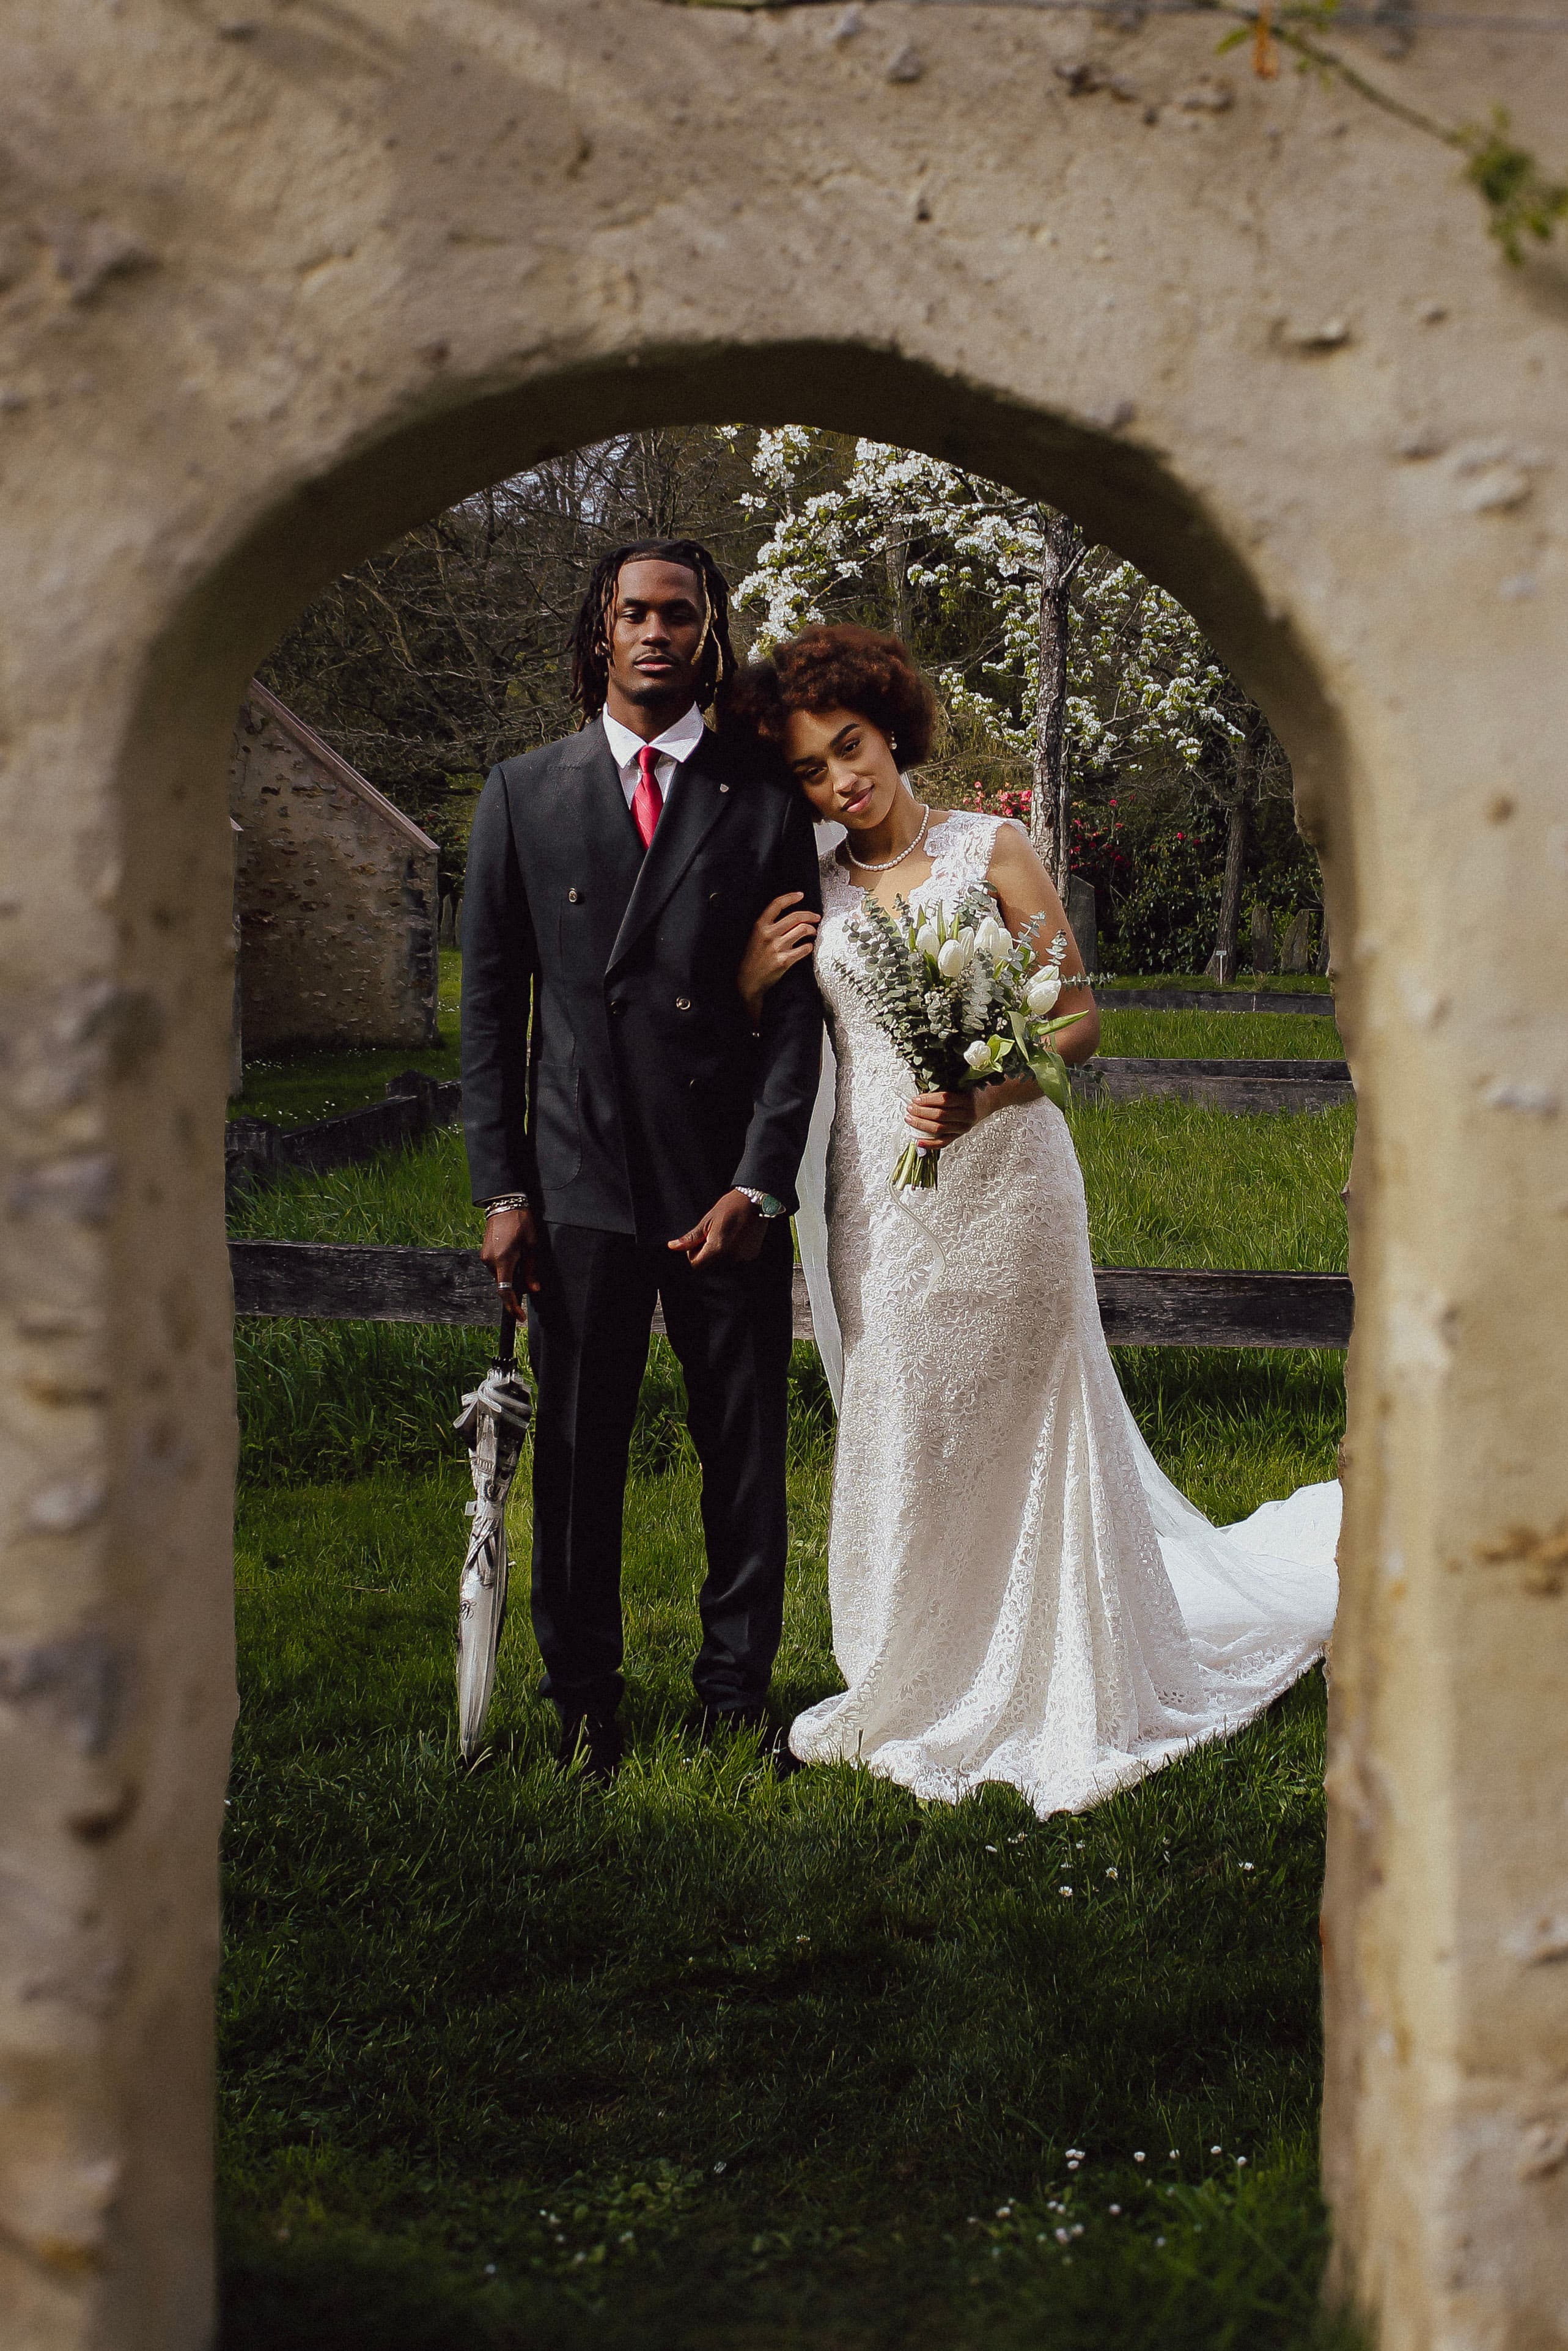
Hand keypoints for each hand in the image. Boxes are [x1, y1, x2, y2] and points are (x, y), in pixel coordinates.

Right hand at [480, 1203, 540, 1313]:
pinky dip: (505, 1267)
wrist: (504, 1204)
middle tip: (529, 1279)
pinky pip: (495, 1267)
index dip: (512, 1307)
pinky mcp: (483, 1253)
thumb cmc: (521, 1223)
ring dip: (510, 1275)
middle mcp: (490, 1261)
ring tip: (521, 1258)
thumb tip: (533, 1289)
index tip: (520, 1317)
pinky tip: (514, 1255)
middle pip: (502, 1284)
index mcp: (503, 1261)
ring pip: (499, 1276)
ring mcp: (484, 1257)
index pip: (505, 1291)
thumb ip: (531, 1270)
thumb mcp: (531, 1247)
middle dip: (515, 1287)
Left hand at [667, 1189, 765, 1265]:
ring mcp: (743, 1258)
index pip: (696, 1265)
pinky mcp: (751, 1256)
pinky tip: (735, 1238)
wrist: (755, 1201)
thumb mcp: (707, 1221)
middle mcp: (731, 1258)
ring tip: (725, 1236)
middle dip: (706, 1255)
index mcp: (717, 1249)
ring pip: (722, 1265)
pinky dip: (732, 1253)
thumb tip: (673, 1247)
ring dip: (719, 1255)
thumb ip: (690, 1239)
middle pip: (709, 1267)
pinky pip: (735, 1261)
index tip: (699, 1241)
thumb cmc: (730, 1207)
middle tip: (712, 1236)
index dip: (693, 1254)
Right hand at [737, 892, 819, 1022]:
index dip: (790, 897)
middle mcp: (769, 934)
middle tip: (816, 917)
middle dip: (810, 915)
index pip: (777, 905)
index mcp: (760, 926)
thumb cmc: (752, 958)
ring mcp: (777, 947)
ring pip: (803, 930)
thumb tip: (791, 918)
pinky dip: (809, 947)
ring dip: (812, 930)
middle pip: (796, 917)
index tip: (800, 895)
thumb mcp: (755, 937)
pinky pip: (804, 949)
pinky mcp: (784, 960)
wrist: (748, 981)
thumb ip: (769, 926)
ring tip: (813, 932)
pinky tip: (808, 947)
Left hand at [904, 1089, 984, 1149]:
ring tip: (910, 1119)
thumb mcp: (961, 1085)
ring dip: (921, 1125)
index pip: (945, 1100)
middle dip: (921, 1112)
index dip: (928, 1100)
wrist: (986, 1102)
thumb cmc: (970, 1092)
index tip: (916, 1099)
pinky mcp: (958, 1136)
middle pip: (940, 1115)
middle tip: (910, 1108)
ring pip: (939, 1129)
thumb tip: (921, 1093)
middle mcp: (966, 1115)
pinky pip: (942, 1142)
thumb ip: (944, 1088)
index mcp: (967, 1100)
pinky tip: (918, 1141)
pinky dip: (929, 1143)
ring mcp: (963, 1128)